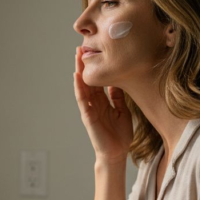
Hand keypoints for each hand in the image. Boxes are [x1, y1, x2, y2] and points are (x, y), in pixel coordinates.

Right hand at [74, 45, 132, 163]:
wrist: (117, 153)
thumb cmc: (119, 135)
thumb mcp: (122, 111)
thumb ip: (118, 98)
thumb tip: (117, 83)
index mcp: (103, 101)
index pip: (97, 80)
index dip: (95, 66)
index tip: (95, 51)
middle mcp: (94, 103)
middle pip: (87, 79)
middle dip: (85, 63)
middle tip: (82, 46)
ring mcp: (89, 108)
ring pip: (82, 86)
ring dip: (79, 70)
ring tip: (77, 55)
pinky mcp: (88, 116)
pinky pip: (82, 99)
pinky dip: (79, 87)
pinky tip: (77, 76)